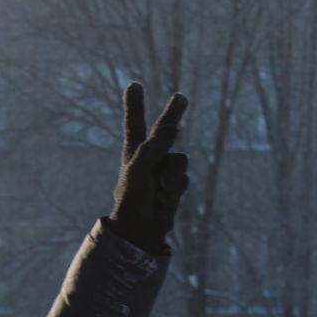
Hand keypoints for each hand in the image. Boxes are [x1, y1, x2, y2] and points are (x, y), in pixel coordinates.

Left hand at [107, 83, 188, 253]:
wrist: (140, 231)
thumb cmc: (133, 198)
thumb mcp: (140, 167)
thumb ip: (155, 144)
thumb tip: (174, 127)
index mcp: (133, 151)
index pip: (134, 123)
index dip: (134, 105)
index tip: (133, 85)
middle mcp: (149, 158)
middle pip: (164, 132)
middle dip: (172, 116)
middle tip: (181, 98)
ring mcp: (163, 172)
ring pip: (180, 161)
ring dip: (172, 177)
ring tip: (159, 192)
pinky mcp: (174, 186)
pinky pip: (183, 179)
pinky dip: (176, 189)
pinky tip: (164, 202)